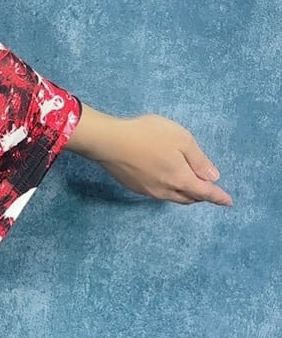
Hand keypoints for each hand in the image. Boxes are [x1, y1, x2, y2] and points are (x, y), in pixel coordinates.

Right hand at [94, 112, 231, 206]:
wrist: (109, 142)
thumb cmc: (148, 135)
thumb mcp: (181, 140)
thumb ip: (198, 159)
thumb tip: (212, 177)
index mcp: (180, 178)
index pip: (204, 192)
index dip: (218, 197)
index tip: (228, 202)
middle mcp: (165, 190)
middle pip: (188, 198)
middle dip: (200, 196)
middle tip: (208, 189)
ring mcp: (148, 190)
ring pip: (172, 197)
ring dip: (184, 194)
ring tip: (189, 185)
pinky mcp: (134, 187)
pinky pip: (159, 193)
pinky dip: (169, 190)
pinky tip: (166, 179)